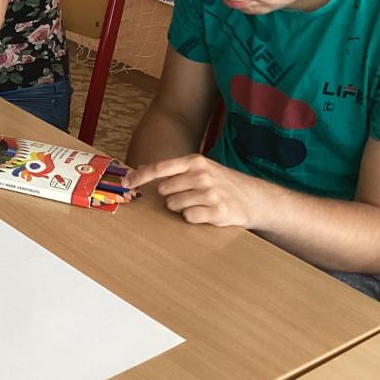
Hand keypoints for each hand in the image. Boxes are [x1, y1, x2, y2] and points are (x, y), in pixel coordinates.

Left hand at [123, 154, 260, 227]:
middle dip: (171, 195)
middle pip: (163, 191)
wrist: (254, 198)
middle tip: (188, 195)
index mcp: (194, 161)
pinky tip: (206, 213)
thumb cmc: (221, 183)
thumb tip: (138, 170)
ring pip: (174, 206)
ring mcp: (210, 193)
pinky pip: (188, 217)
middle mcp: (202, 175)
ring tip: (199, 204)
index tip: (125, 182)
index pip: (159, 168)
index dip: (139, 176)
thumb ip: (171, 169)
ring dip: (182, 208)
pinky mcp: (217, 212)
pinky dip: (193, 218)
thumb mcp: (199, 168)